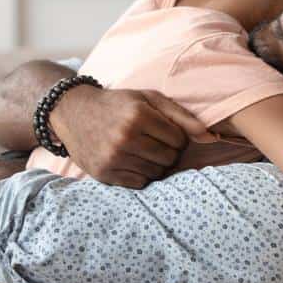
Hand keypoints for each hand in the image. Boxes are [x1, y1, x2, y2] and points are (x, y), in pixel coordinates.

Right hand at [51, 86, 214, 187]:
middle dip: (169, 152)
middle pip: (169, 158)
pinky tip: (133, 160)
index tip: (166, 132)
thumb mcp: (149, 98)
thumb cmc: (118, 104)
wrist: (73, 113)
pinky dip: (141, 174)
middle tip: (156, 142)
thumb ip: (181, 115)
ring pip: (156, 173)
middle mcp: (125, 138)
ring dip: (156, 164)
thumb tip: (210, 136)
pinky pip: (140, 183)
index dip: (177, 137)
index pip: (179, 139)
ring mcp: (113, 158)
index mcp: (138, 115)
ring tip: (144, 150)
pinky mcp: (104, 174)